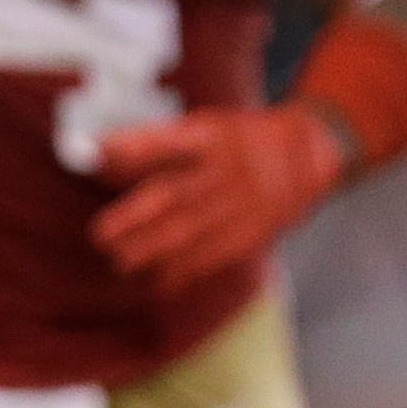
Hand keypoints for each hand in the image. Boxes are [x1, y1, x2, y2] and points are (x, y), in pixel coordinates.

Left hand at [91, 106, 344, 292]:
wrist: (310, 155)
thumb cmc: (241, 140)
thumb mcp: (207, 127)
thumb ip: (159, 144)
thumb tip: (102, 158)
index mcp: (212, 134)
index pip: (167, 140)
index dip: (132, 146)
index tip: (97, 153)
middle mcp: (226, 167)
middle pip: (173, 194)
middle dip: (133, 218)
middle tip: (101, 235)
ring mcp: (242, 202)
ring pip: (190, 230)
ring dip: (151, 249)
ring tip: (122, 261)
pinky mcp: (255, 231)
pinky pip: (215, 254)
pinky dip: (186, 269)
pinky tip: (162, 279)